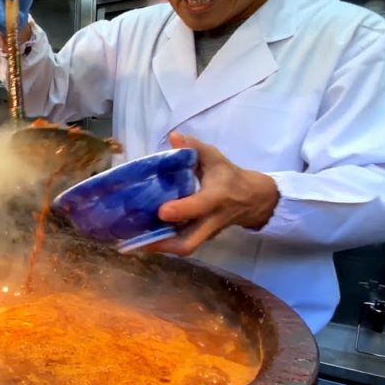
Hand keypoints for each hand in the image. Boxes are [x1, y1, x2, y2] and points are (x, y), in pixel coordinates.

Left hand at [147, 132, 279, 256]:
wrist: (251, 200)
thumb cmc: (228, 175)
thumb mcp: (214, 157)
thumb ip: (194, 147)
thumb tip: (173, 136)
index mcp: (216, 197)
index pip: (199, 206)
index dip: (181, 210)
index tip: (161, 211)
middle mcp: (210, 220)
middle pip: (189, 243)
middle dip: (163, 245)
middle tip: (137, 238)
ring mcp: (206, 233)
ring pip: (184, 248)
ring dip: (159, 247)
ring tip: (133, 239)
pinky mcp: (202, 238)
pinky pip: (183, 244)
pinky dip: (164, 243)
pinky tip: (143, 235)